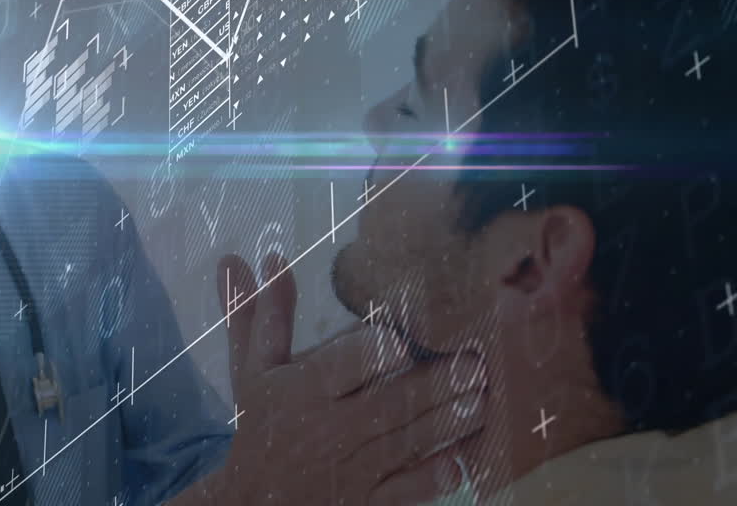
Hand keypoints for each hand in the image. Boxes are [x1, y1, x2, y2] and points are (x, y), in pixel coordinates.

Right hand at [210, 253, 485, 504]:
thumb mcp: (253, 368)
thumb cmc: (260, 423)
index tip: (400, 340)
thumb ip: (263, 314)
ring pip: (406, 443)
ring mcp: (353, 468)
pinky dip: (432, 477)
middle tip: (475, 364)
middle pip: (387, 403)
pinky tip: (462, 459)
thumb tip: (261, 255)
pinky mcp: (369, 500)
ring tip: (483, 400)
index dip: (368, 353)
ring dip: (447, 424)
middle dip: (433, 385)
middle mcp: (330, 428)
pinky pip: (406, 490)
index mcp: (302, 389)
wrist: (253, 501)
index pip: (339, 367)